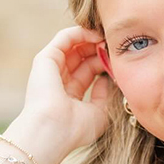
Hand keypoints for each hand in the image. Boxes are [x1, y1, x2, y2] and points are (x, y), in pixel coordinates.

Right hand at [20, 24, 114, 157]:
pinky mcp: (45, 59)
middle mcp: (58, 81)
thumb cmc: (75, 129)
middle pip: (82, 57)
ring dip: (91, 39)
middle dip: (98, 49)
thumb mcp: (99, 114)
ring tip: (107, 37)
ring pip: (73, 45)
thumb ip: (105, 96)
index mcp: (69, 96)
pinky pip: (64, 38)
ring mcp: (50, 69)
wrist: (53, 130)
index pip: (88, 72)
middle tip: (114, 45)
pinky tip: (96, 35)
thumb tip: (107, 80)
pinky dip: (80, 32)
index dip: (103, 64)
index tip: (118, 60)